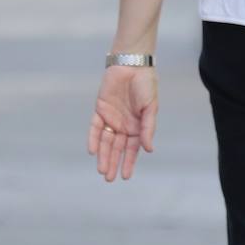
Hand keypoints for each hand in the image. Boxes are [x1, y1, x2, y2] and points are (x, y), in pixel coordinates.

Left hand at [87, 65, 157, 181]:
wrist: (132, 65)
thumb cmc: (146, 85)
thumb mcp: (151, 108)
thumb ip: (148, 128)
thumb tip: (149, 150)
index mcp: (137, 126)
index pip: (132, 149)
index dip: (128, 162)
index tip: (125, 176)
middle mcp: (123, 125)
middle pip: (116, 148)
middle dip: (113, 163)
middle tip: (109, 179)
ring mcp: (111, 118)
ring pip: (105, 141)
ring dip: (103, 155)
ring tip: (102, 170)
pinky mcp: (100, 110)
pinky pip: (95, 127)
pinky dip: (94, 139)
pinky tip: (93, 151)